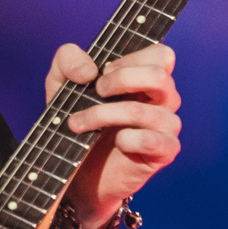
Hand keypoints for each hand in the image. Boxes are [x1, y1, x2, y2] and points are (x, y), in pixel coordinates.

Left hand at [47, 41, 180, 228]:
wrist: (78, 173)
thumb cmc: (79, 123)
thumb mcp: (61, 85)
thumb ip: (67, 60)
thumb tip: (89, 70)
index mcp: (147, 79)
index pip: (161, 55)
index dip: (130, 59)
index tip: (102, 72)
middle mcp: (163, 100)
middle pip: (159, 76)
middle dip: (121, 79)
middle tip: (96, 91)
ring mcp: (166, 126)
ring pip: (145, 110)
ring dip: (104, 114)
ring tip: (78, 124)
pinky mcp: (164, 152)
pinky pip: (151, 139)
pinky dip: (127, 139)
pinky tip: (116, 142)